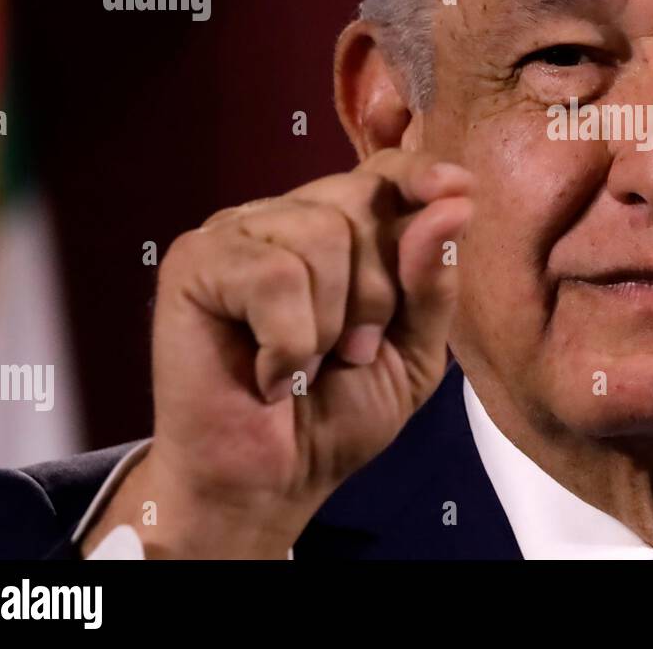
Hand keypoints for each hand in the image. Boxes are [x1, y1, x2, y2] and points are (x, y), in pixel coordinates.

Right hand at [84, 149, 471, 557]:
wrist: (271, 483)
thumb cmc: (337, 414)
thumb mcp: (417, 349)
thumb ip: (435, 278)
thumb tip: (455, 201)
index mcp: (339, 229)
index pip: (383, 171)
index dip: (418, 172)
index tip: (458, 187)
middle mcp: (286, 216)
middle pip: (363, 197)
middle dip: (380, 287)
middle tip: (354, 350)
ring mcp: (236, 232)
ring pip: (322, 233)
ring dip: (332, 322)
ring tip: (309, 364)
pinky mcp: (194, 261)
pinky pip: (275, 274)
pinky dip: (289, 340)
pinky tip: (268, 373)